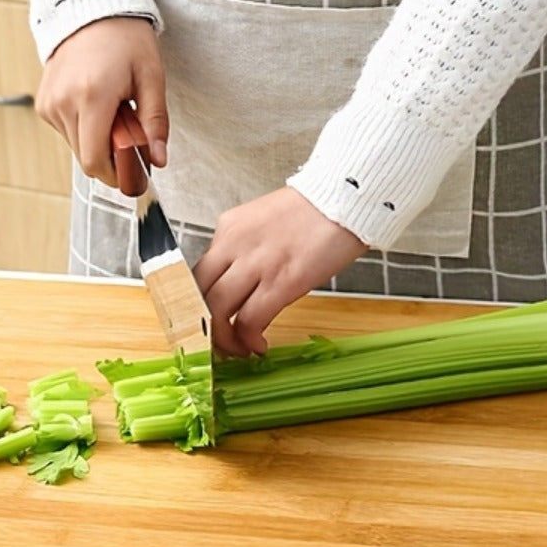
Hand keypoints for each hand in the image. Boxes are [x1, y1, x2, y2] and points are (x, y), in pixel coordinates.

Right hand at [35, 17, 167, 189]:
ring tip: (113, 112)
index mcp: (92, 96)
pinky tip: (95, 105)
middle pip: (87, 159)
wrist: (91, 7)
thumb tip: (157, 160)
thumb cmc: (125, 39)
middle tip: (130, 133)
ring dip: (98, 142)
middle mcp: (64, 101)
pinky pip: (67, 133)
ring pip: (77, 148)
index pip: (95, 161)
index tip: (134, 174)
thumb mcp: (151, 77)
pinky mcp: (43, 104)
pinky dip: (85, 129)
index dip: (116, 176)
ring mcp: (50, 103)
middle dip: (112, 157)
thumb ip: (155, 122)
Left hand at [194, 188, 366, 357]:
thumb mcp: (266, 222)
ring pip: (217, 310)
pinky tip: (259, 344)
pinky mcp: (282, 281)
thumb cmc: (317, 211)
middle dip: (206, 326)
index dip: (199, 304)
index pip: (197, 273)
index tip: (209, 321)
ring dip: (225, 339)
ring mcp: (256, 263)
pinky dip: (249, 340)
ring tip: (239, 349)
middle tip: (218, 342)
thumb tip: (242, 282)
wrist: (349, 197)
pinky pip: (250, 320)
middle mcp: (234, 244)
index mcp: (230, 228)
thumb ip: (246, 249)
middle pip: (199, 294)